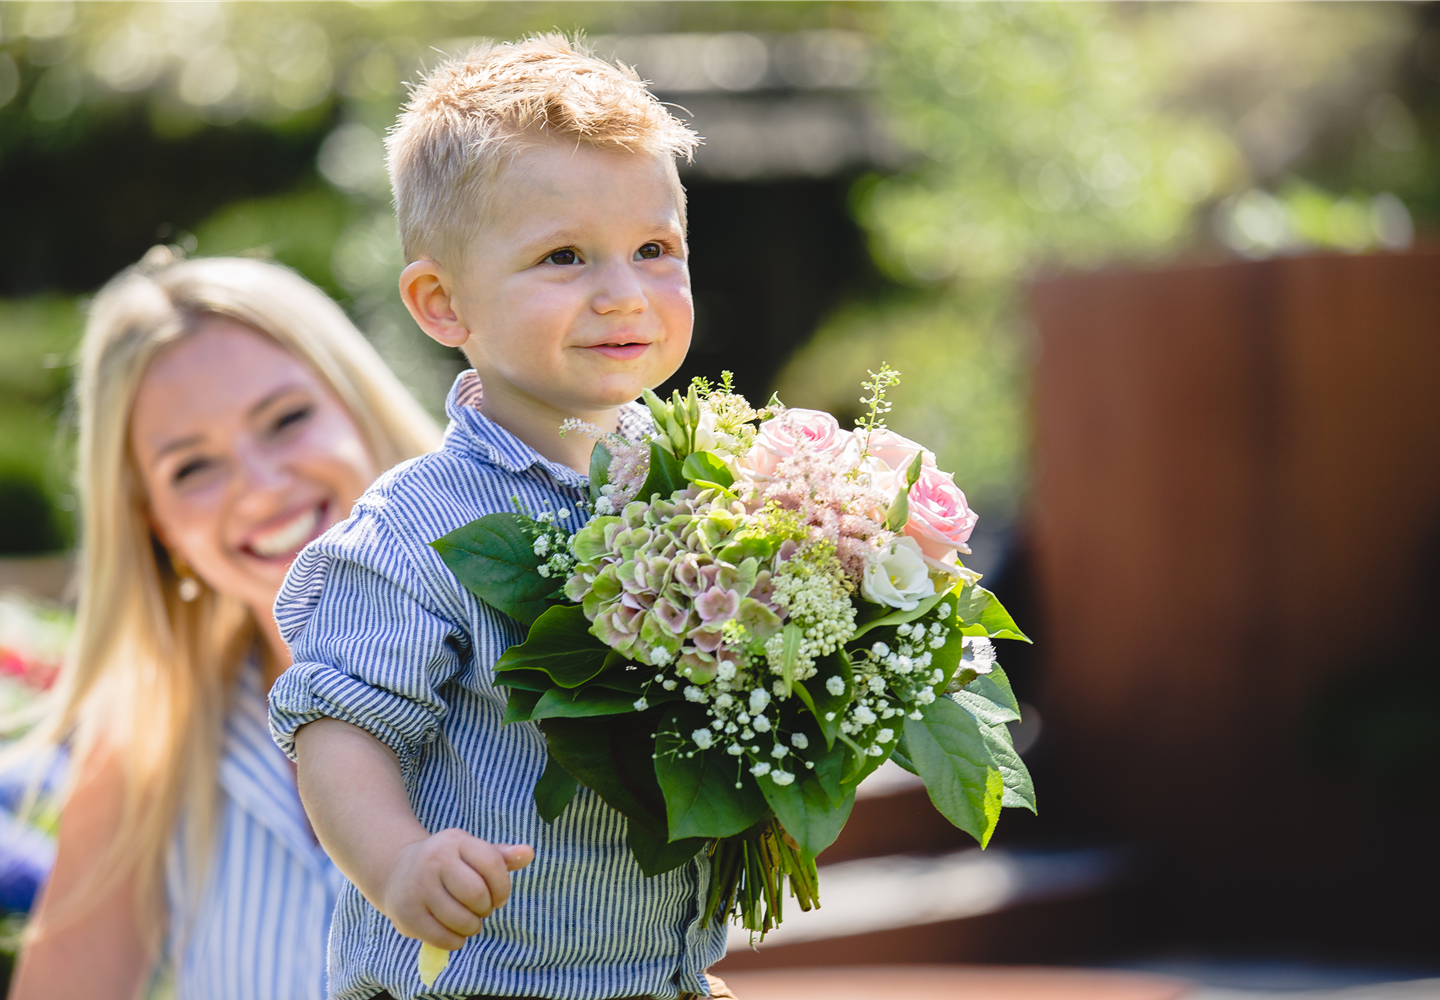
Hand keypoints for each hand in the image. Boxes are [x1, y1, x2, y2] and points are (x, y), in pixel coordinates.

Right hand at [379, 829, 533, 948]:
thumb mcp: (472, 852)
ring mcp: (418, 887)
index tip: (500, 897)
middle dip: (486, 908)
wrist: (398, 870)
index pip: (492, 864)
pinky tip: (454, 932)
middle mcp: (434, 859)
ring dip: (472, 927)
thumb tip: (529, 853)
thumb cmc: (448, 864)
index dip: (503, 887)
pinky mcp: (407, 914)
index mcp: (455, 840)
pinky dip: (456, 941)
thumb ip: (502, 855)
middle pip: (477, 894)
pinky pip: (444, 938)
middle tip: (482, 909)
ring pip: (461, 919)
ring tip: (469, 921)